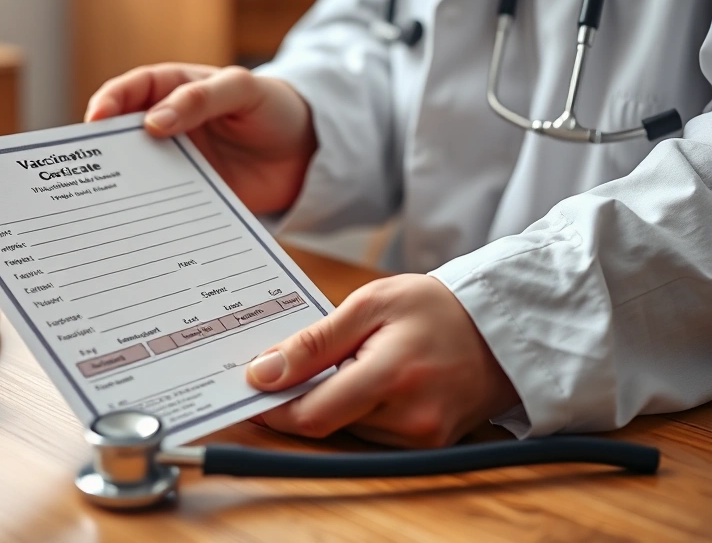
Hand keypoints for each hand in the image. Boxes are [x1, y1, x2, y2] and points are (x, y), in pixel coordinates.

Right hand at [86, 64, 316, 214]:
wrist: (306, 155)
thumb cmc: (273, 108)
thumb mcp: (242, 90)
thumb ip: (200, 99)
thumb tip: (153, 123)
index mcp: (174, 90)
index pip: (132, 90)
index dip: (110, 101)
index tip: (97, 119)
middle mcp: (167, 127)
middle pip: (124, 135)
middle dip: (102, 148)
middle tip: (89, 165)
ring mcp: (176, 164)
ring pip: (137, 173)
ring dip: (120, 186)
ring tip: (105, 201)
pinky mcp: (188, 197)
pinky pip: (161, 205)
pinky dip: (147, 215)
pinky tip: (140, 226)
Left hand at [246, 275, 520, 447]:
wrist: (501, 326)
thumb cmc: (436, 308)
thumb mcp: (370, 304)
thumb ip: (314, 342)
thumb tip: (263, 372)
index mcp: (392, 377)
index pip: (311, 414)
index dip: (273, 408)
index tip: (248, 391)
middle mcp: (410, 419)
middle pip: (326, 423)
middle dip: (303, 396)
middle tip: (295, 363)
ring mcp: (422, 438)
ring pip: (347, 429)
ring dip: (335, 401)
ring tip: (355, 360)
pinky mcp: (428, 445)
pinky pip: (372, 433)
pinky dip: (359, 409)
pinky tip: (372, 378)